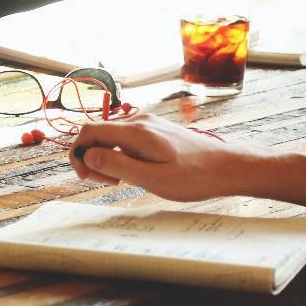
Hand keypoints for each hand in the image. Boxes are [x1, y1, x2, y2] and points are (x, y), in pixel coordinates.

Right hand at [69, 113, 238, 201]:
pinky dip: (122, 155)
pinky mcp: (155, 131)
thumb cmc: (194, 176)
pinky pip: (126, 139)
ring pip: (112, 137)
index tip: (87, 177)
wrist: (226, 167)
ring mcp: (148, 124)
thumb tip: (87, 156)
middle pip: (98, 134)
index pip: (89, 131)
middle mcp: (139, 122)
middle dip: (93, 158)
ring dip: (108, 159)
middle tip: (108, 184)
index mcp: (135, 132)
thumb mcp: (152, 178)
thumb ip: (117, 165)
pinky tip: (136, 172)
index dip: (79, 154)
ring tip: (124, 181)